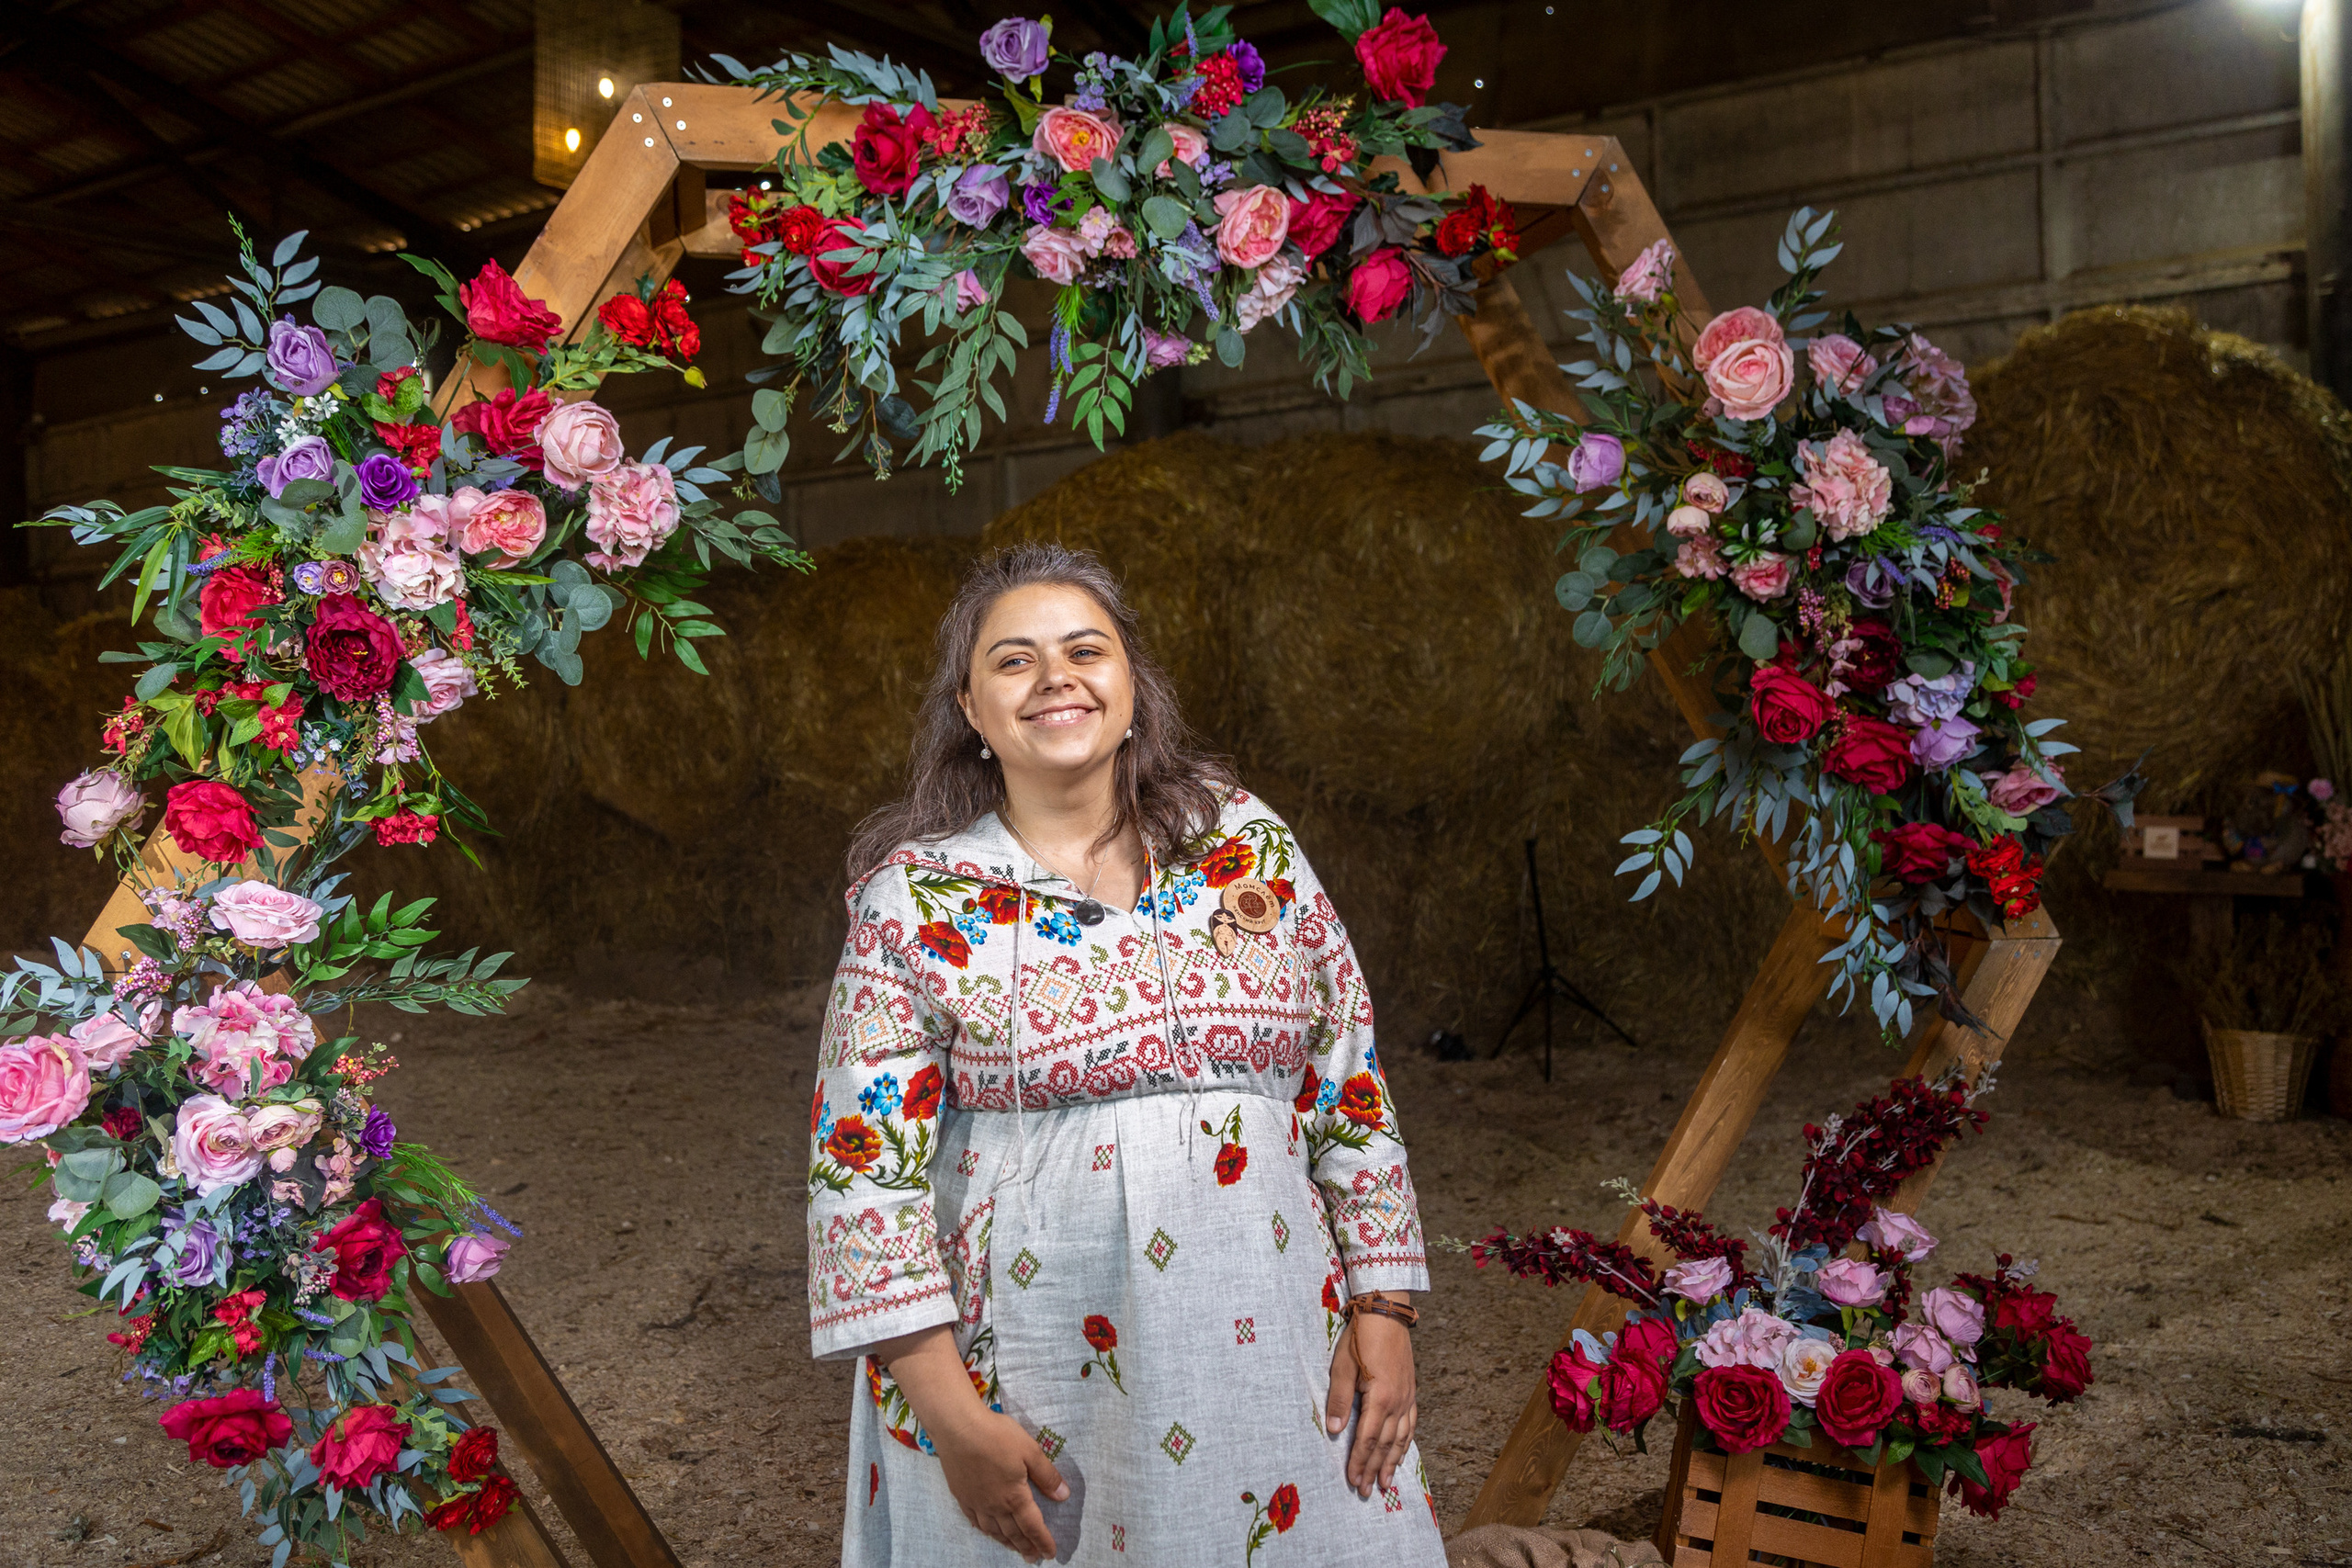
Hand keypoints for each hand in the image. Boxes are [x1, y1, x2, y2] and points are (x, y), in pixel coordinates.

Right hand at [869, 1325, 1066, 1561]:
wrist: (957, 1429)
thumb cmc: (997, 1436)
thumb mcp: (1030, 1451)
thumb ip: (1047, 1476)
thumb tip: (1063, 1496)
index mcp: (1014, 1497)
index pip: (1032, 1526)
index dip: (1043, 1541)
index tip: (1050, 1554)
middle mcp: (994, 1506)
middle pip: (1013, 1533)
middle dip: (1025, 1547)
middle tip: (1033, 1557)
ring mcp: (976, 1502)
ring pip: (993, 1531)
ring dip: (1006, 1542)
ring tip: (1014, 1548)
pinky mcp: (961, 1496)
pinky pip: (975, 1521)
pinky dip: (985, 1530)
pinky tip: (987, 1530)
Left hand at [1325, 1298, 1417, 1498]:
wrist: (1387, 1313)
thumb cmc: (1361, 1338)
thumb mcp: (1342, 1366)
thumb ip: (1339, 1400)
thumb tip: (1334, 1431)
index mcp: (1380, 1397)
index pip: (1367, 1439)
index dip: (1359, 1462)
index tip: (1352, 1480)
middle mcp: (1398, 1402)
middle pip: (1385, 1444)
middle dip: (1375, 1469)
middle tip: (1366, 1491)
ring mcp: (1407, 1397)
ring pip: (1401, 1438)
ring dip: (1392, 1462)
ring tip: (1386, 1484)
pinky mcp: (1411, 1391)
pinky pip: (1411, 1424)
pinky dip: (1405, 1443)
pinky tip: (1401, 1453)